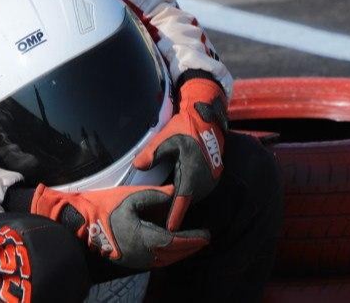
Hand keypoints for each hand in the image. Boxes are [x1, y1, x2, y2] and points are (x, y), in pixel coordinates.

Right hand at [29, 183, 208, 269]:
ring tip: (191, 244)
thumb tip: (173, 193)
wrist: (80, 224)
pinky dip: (168, 255)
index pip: (176, 241)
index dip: (192, 239)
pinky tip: (171, 248)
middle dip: (190, 247)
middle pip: (174, 254)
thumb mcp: (129, 197)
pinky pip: (156, 261)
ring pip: (166, 260)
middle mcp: (143, 254)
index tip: (205, 234)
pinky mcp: (129, 260)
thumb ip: (154, 196)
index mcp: (145, 238)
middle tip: (203, 239)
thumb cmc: (103, 208)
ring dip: (180, 252)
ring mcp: (136, 259)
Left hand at [133, 75, 228, 230]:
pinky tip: (174, 194)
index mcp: (192, 172)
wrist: (206, 118)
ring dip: (180, 201)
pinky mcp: (212, 177)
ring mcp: (210, 180)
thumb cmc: (184, 127)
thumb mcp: (165, 138)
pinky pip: (196, 190)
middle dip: (173, 209)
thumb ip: (151, 154)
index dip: (175, 215)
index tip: (169, 230)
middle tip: (156, 218)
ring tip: (163, 210)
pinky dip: (186, 193)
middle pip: (186, 200)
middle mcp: (204, 180)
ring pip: (192, 196)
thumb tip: (138, 167)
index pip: (182, 200)